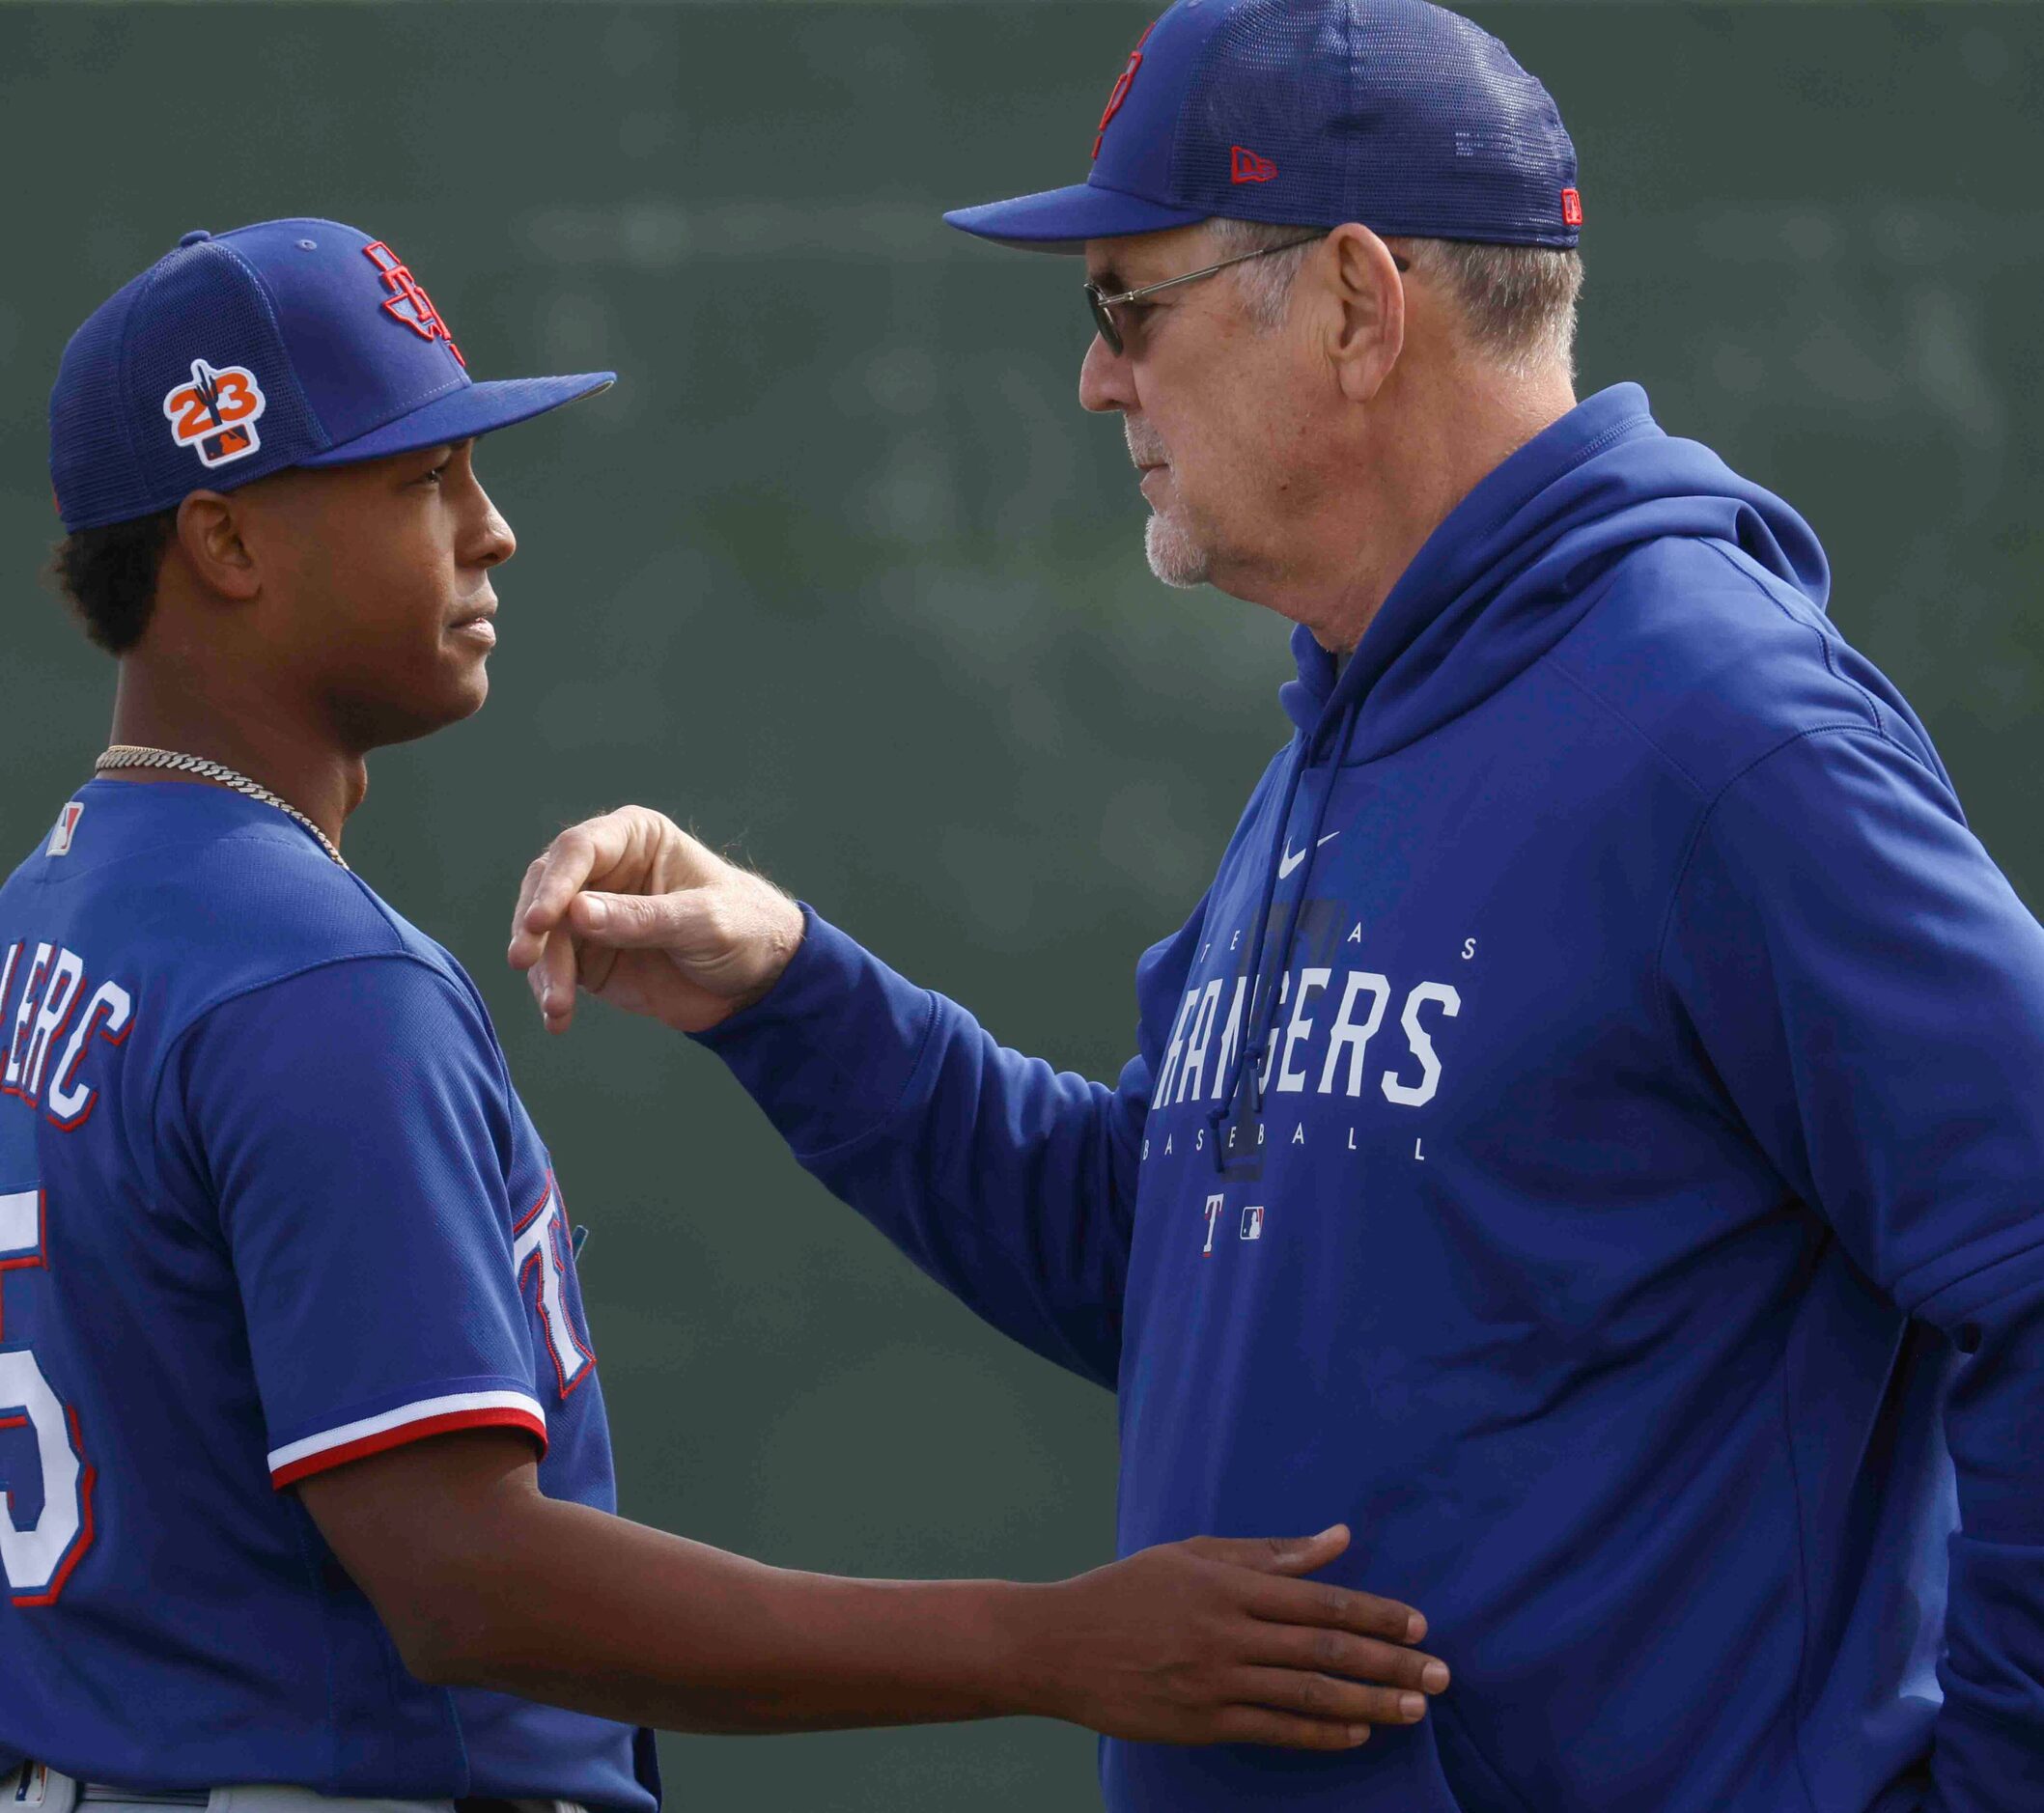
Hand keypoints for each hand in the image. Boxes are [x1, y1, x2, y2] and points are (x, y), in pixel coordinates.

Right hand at [508, 806, 805, 1035]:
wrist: (759, 980)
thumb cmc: (744, 928)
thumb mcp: (702, 922)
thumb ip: (642, 918)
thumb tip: (576, 912)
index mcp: (636, 838)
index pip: (578, 849)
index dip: (555, 883)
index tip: (543, 922)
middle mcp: (604, 869)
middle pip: (546, 887)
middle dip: (534, 926)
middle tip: (525, 960)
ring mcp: (592, 913)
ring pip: (544, 933)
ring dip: (544, 969)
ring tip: (557, 1006)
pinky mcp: (589, 955)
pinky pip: (555, 969)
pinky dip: (550, 992)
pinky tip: (557, 1019)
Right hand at [1030, 1525, 1447, 1750]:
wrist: (1057, 1644)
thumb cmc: (1128, 1591)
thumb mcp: (1194, 1555)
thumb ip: (1269, 1553)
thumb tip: (1338, 1538)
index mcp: (1228, 1585)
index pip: (1320, 1601)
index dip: (1375, 1615)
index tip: (1419, 1626)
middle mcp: (1227, 1633)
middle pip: (1325, 1652)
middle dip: (1391, 1664)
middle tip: (1441, 1677)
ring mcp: (1214, 1682)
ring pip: (1307, 1695)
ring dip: (1370, 1704)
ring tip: (1415, 1710)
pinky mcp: (1200, 1722)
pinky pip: (1273, 1729)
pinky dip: (1320, 1733)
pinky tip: (1357, 1734)